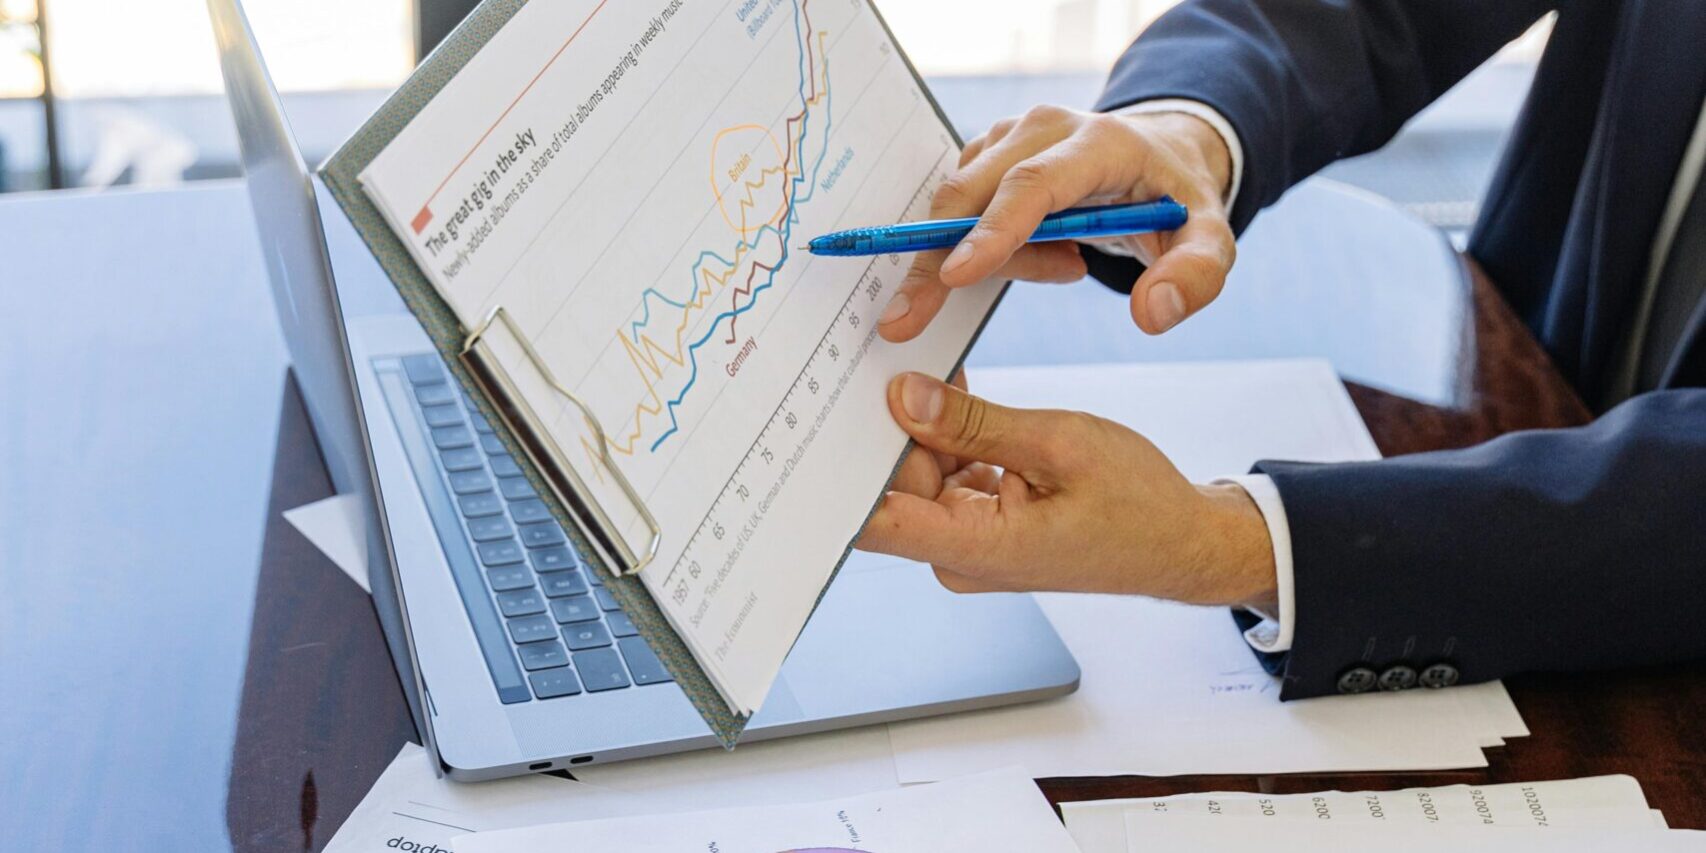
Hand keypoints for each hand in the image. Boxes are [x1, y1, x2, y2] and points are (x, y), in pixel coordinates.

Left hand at [858, 373, 1275, 609]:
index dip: (840, 473)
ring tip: (935, 376)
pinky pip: (945, 476)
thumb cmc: (1137, 503)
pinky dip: (951, 439)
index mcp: (977, 548)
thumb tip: (905, 397)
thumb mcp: (1058, 443)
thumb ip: (975, 423)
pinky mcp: (980, 525)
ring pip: (918, 474)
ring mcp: (969, 542)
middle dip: (891, 426)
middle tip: (890, 361)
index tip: (821, 420)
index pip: (873, 522)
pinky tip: (961, 401)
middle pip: (892, 485)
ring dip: (926, 428)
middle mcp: (960, 554)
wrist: (1179, 542)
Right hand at [877, 106, 1234, 341]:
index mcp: (1098, 142)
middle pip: (972, 194)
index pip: (1032, 185)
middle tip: (907, 321)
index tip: (952, 276)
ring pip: (962, 206)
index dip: (991, 231)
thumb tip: (1151, 314)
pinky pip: (963, 211)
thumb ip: (1195, 277)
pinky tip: (1048, 254)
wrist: (1158, 158)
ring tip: (1066, 266)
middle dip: (934, 259)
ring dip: (992, 258)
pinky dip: (987, 248)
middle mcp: (1043, 128)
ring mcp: (1009, 137)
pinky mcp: (988, 153)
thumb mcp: (1209, 241)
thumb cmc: (1176, 203)